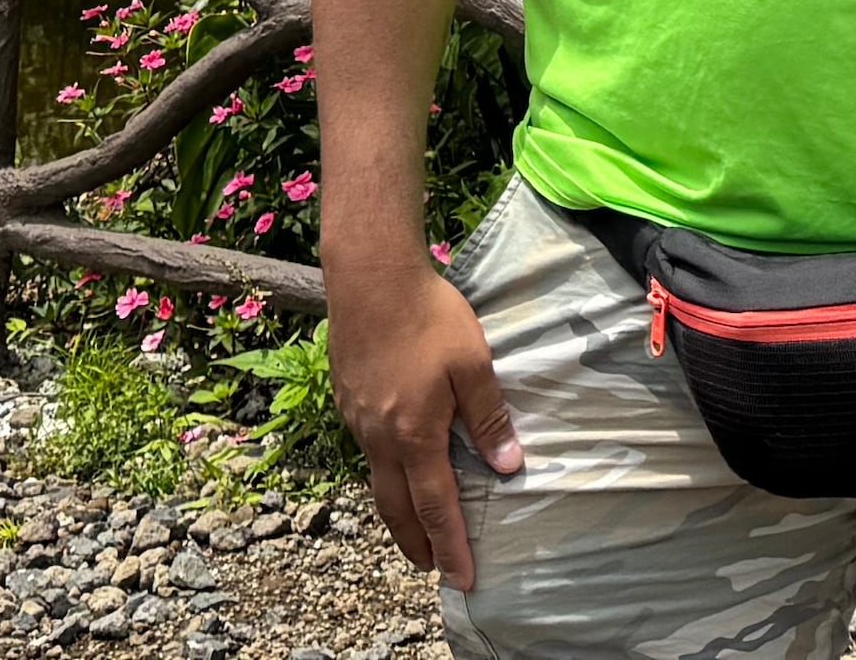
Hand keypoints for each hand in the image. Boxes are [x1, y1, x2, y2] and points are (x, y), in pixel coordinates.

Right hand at [330, 258, 518, 587]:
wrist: (369, 276)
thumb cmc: (428, 315)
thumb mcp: (472, 363)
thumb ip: (489, 416)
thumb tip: (507, 466)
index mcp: (414, 435)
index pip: (435, 506)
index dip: (450, 546)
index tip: (463, 578)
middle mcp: (380, 438)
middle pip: (396, 508)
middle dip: (416, 544)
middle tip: (432, 568)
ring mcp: (358, 420)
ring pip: (378, 482)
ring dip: (398, 512)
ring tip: (415, 528)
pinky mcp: (348, 400)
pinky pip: (368, 452)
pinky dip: (385, 476)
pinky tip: (397, 464)